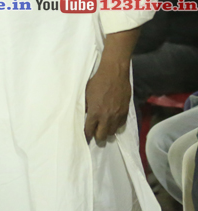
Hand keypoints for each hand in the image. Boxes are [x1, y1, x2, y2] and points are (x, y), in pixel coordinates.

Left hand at [85, 27, 138, 143]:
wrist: (114, 73)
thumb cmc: (97, 82)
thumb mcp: (86, 94)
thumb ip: (85, 107)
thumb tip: (84, 115)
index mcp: (95, 113)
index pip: (89, 131)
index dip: (86, 135)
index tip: (84, 137)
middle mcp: (107, 117)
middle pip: (102, 136)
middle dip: (97, 137)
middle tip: (94, 135)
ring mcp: (118, 115)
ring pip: (113, 132)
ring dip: (107, 132)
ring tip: (103, 129)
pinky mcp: (126, 112)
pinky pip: (121, 125)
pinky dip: (116, 126)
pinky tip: (112, 123)